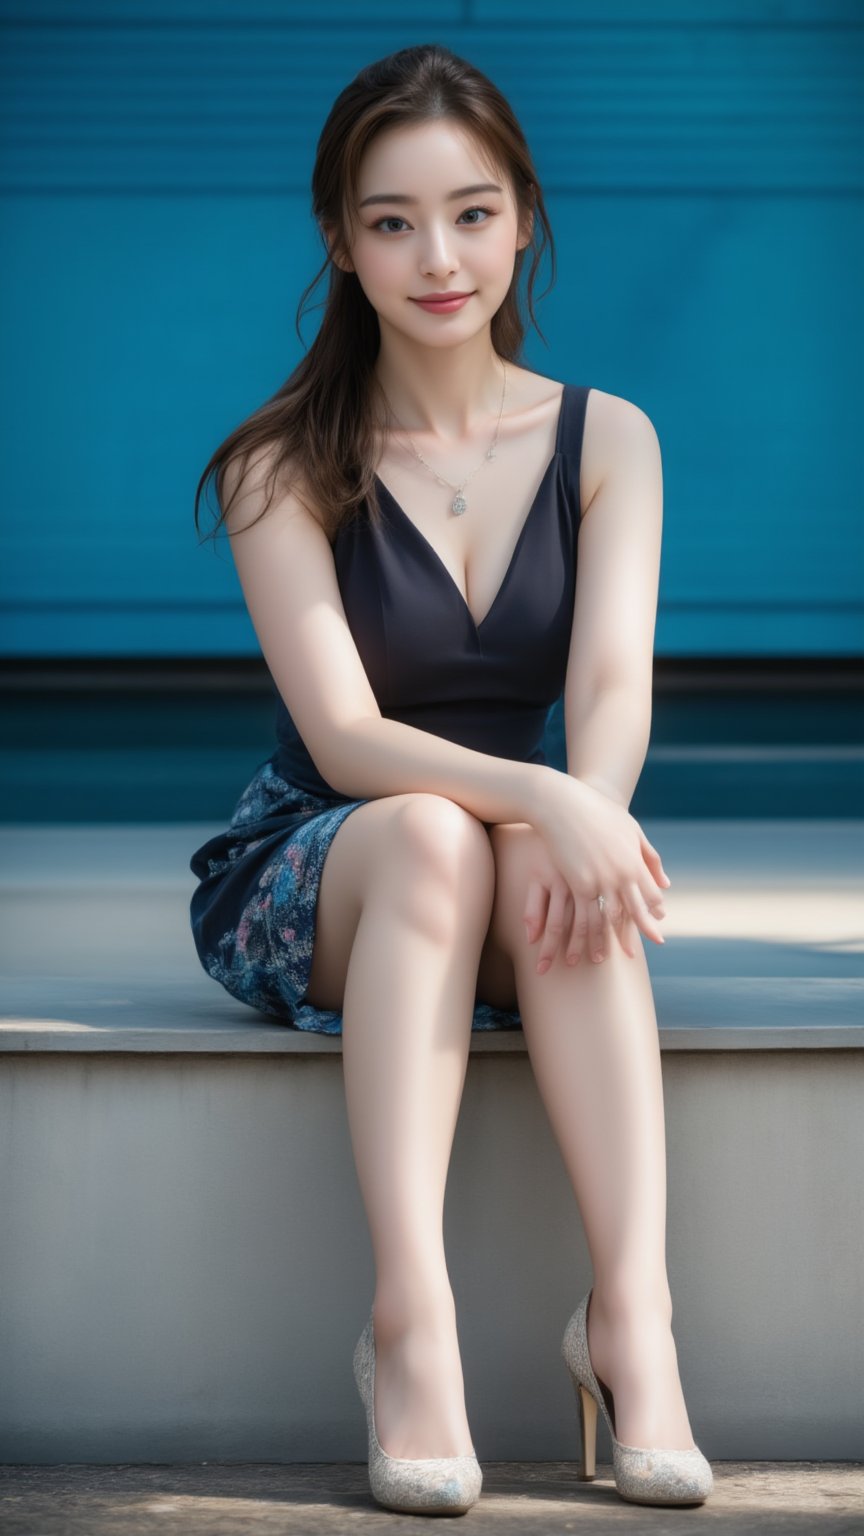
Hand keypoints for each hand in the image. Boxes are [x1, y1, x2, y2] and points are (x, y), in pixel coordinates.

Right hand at [526, 770, 670, 965]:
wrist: (563, 804)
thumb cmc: (598, 812)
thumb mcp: (631, 830)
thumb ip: (649, 857)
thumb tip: (665, 882)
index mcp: (635, 862)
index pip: (650, 895)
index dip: (654, 913)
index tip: (657, 926)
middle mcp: (621, 875)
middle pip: (633, 912)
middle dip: (640, 932)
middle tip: (640, 951)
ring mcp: (599, 880)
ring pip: (608, 919)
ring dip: (608, 940)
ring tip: (607, 957)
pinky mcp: (577, 883)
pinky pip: (585, 914)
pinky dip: (587, 932)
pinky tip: (586, 943)